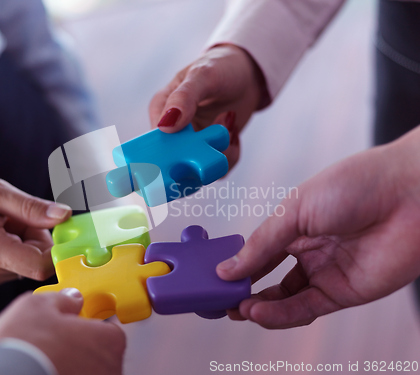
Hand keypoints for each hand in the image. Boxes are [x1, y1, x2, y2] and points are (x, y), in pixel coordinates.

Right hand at [0, 174, 71, 290]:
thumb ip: (33, 207)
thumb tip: (64, 216)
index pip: (40, 266)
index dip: (57, 248)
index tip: (58, 228)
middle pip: (36, 262)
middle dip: (38, 238)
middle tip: (18, 219)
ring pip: (28, 263)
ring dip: (26, 242)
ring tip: (3, 225)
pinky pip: (17, 266)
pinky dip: (17, 249)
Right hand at [0, 290, 125, 374]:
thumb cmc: (26, 347)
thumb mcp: (38, 305)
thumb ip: (62, 300)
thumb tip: (71, 299)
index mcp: (109, 341)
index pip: (108, 332)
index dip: (86, 329)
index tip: (72, 329)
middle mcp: (110, 369)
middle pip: (100, 358)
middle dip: (80, 353)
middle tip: (54, 348)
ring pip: (88, 374)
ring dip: (71, 370)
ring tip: (44, 364)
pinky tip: (41, 374)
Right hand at [149, 44, 267, 169]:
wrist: (248, 74)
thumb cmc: (220, 67)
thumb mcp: (202, 76)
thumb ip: (183, 98)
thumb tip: (165, 127)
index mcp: (160, 112)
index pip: (152, 143)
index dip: (165, 156)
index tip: (186, 155)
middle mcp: (173, 133)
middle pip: (174, 165)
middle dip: (198, 161)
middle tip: (218, 138)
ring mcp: (192, 146)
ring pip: (198, 172)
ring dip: (219, 155)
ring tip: (229, 126)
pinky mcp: (210, 153)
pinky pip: (219, 169)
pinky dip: (231, 156)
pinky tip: (234, 133)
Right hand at [217, 126, 419, 327]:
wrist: (410, 192)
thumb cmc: (354, 186)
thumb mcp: (294, 209)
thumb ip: (261, 243)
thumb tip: (227, 268)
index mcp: (293, 225)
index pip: (257, 251)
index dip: (235, 264)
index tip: (213, 276)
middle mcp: (307, 251)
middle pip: (268, 277)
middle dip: (243, 290)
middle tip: (219, 300)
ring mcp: (324, 272)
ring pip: (284, 298)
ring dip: (258, 306)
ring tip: (236, 309)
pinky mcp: (343, 293)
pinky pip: (305, 308)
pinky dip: (280, 313)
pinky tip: (258, 311)